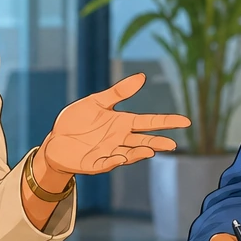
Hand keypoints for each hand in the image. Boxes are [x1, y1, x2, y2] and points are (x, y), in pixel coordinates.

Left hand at [32, 73, 190, 190]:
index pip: (149, 121)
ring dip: (140, 153)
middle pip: (144, 141)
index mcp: (122, 123)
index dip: (167, 121)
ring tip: (151, 150)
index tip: (185, 121)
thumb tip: (142, 76)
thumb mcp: (96, 102)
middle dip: (158, 142)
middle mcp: (119, 139)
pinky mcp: (95, 164)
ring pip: (130, 154)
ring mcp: (109, 153)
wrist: (54, 141)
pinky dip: (115, 161)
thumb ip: (118, 92)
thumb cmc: (76, 121)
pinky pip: (108, 163)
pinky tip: (122, 157)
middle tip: (172, 144)